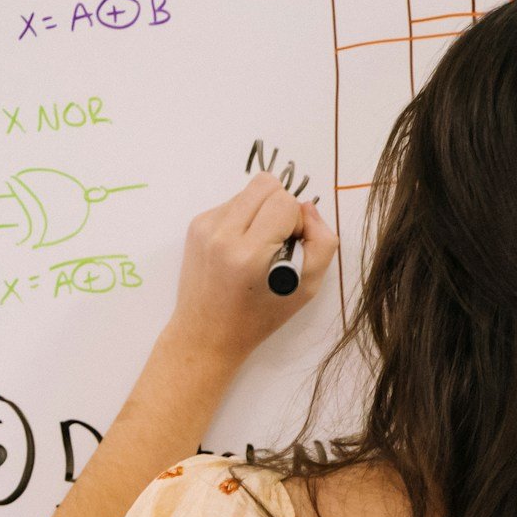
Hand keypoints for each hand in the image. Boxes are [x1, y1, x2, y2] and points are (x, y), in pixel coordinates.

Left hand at [162, 173, 337, 365]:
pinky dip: (244, 218)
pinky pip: (232, 202)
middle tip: (277, 240)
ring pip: (248, 190)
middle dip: (280, 207)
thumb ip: (322, 242)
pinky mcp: (195, 225)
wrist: (207, 333)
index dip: (296, 221)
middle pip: (266, 184)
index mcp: (248, 253)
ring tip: (258, 245)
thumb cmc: (260, 316)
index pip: (286, 202)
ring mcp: (204, 227)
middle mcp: (221, 235)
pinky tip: (240, 247)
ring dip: (261, 211)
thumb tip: (307, 205)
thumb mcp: (307, 288)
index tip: (289, 246)